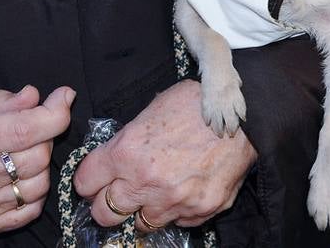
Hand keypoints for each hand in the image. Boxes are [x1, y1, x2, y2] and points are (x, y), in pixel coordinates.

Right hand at [0, 84, 74, 235]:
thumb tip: (36, 97)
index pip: (25, 129)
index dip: (54, 112)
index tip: (63, 97)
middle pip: (36, 157)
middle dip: (45, 135)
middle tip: (32, 125)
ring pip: (37, 184)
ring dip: (40, 164)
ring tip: (21, 151)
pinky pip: (28, 211)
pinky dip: (34, 191)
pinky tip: (19, 176)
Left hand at [75, 80, 256, 229]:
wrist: (244, 116)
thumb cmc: (198, 105)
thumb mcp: (154, 108)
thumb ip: (130, 137)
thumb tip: (116, 153)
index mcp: (127, 152)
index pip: (85, 182)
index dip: (89, 179)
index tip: (95, 179)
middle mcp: (145, 182)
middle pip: (104, 214)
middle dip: (107, 203)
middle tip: (118, 193)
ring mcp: (172, 201)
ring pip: (140, 224)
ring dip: (143, 209)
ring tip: (155, 192)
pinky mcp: (198, 211)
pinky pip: (176, 222)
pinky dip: (176, 211)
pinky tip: (183, 191)